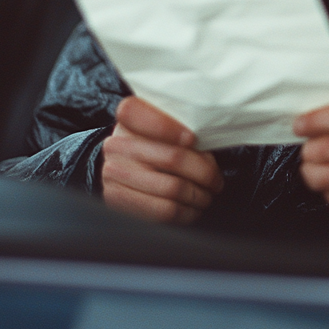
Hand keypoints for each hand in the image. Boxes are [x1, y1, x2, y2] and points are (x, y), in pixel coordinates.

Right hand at [102, 96, 222, 224]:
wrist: (127, 168)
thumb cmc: (157, 143)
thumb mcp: (166, 126)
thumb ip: (182, 128)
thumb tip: (208, 143)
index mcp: (128, 117)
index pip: (142, 115)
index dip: (169, 128)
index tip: (193, 138)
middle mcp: (116, 144)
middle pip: (172, 158)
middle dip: (203, 172)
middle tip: (215, 179)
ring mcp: (113, 173)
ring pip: (172, 188)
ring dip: (198, 195)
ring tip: (207, 194)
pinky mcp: (117, 199)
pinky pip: (163, 210)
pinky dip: (186, 212)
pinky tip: (193, 208)